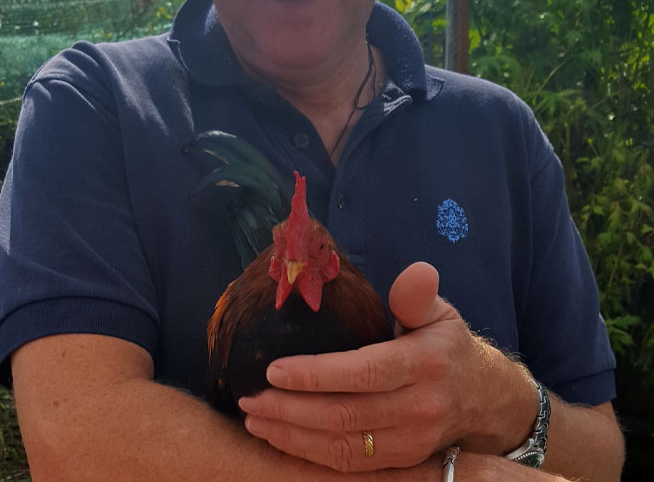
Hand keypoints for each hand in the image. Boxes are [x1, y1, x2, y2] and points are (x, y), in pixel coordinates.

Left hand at [238, 262, 523, 472]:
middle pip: (347, 415)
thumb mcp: (439, 312)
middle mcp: (419, 408)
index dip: (317, 374)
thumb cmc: (447, 344)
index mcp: (424, 364)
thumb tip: (418, 271)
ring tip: (254, 417)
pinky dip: (310, 455)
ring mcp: (410, 442)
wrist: (483, 398)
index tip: (273, 369)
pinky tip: (279, 438)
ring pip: (344, 446)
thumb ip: (417, 296)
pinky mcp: (401, 462)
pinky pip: (350, 465)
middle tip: (250, 397)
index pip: (365, 372)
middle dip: (291, 409)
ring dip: (292, 436)